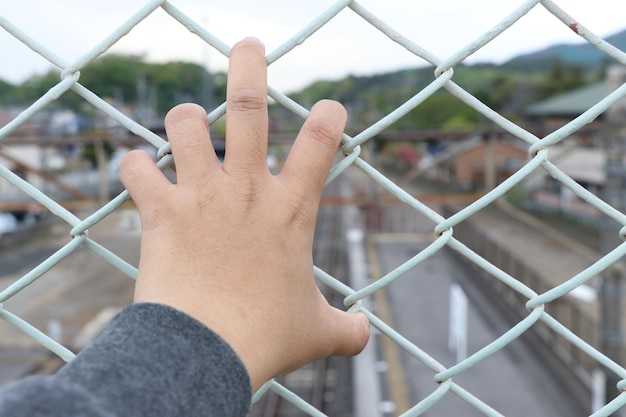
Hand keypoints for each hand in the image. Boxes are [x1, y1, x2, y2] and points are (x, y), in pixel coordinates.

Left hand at [119, 37, 368, 390]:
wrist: (207, 351)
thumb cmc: (265, 337)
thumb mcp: (318, 332)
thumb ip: (347, 330)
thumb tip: (365, 338)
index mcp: (291, 208)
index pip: (322, 141)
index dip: (330, 115)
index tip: (331, 108)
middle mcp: (246, 189)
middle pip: (248, 105)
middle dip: (249, 65)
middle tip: (249, 44)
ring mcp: (201, 195)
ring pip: (185, 124)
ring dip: (184, 117)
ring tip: (187, 122)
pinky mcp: (161, 211)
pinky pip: (137, 169)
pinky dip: (135, 167)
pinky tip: (139, 173)